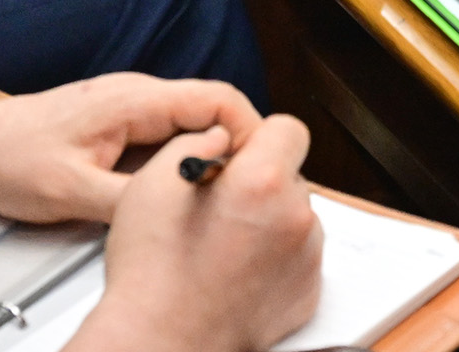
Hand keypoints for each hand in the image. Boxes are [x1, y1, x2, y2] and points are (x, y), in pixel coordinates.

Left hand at [0, 73, 270, 227]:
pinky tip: (181, 188)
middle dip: (238, 146)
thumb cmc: (12, 159)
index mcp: (135, 100)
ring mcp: (132, 105)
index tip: (258, 170)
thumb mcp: (72, 192)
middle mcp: (140, 93)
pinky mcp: (123, 121)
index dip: (250, 132)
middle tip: (244, 190)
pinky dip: (187, 156)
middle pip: (215, 108)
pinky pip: (172, 132)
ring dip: (213, 153)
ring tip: (217, 194)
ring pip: (196, 121)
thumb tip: (184, 203)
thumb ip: (133, 196)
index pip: (218, 99)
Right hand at [75, 119, 322, 351]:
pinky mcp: (306, 292)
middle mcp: (295, 218)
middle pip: (291, 176)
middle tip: (221, 206)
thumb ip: (196, 142)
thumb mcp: (152, 182)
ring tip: (224, 244)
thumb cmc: (152, 273)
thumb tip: (219, 137)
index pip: (288, 129)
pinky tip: (236, 270)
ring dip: (270, 220)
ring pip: (296, 217)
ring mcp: (306, 259)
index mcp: (262, 182)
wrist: (160, 341)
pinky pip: (298, 257)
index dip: (259, 138)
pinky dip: (275, 258)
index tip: (239, 156)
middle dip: (261, 182)